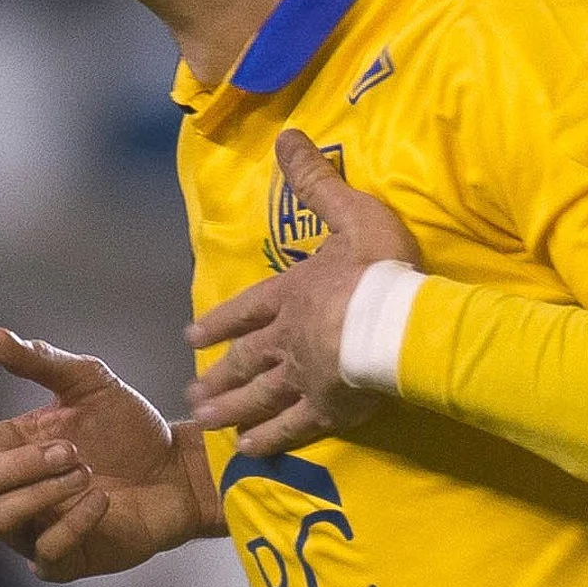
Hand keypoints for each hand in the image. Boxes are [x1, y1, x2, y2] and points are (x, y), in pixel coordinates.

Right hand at [0, 328, 216, 580]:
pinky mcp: (58, 562)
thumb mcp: (89, 382)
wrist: (175, 472)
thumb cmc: (130, 428)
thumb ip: (41, 362)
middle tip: (68, 452)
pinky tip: (104, 501)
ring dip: (43, 491)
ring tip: (85, 474)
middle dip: (17, 466)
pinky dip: (75, 519)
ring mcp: (25, 533)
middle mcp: (2, 493)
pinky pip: (42, 550)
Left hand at [182, 132, 425, 456]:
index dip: (219, 323)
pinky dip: (269, 438)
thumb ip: (316, 181)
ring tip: (206, 420)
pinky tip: (249, 450)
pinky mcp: (327, 409)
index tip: (192, 338)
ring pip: (259, 396)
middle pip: (247, 359)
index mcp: (290, 294)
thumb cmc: (376, 268)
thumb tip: (286, 136)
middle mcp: (287, 339)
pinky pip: (292, 426)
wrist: (395, 323)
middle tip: (192, 393)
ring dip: (230, 408)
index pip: (246, 310)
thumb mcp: (349, 212)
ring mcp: (304, 378)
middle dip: (219, 375)